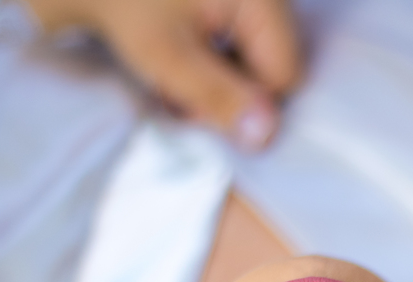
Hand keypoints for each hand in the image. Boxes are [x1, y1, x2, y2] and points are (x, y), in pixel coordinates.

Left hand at [22, 0, 302, 149]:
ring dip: (223, 78)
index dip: (244, 103)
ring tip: (179, 72)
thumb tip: (266, 136)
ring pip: (261, 59)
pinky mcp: (244, 1)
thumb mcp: (166, 57)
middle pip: (275, 66)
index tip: (193, 102)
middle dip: (231, 90)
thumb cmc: (127, 4)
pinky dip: (219, 58)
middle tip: (180, 91)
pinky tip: (188, 53)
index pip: (285, 76)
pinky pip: (249, 42)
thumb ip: (217, 96)